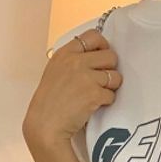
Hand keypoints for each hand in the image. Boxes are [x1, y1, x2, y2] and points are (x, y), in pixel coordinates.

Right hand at [22, 27, 122, 149]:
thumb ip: (73, 61)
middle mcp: (75, 61)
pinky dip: (107, 101)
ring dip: (111, 86)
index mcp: (65, 53)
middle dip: (110, 69)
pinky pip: (112, 94)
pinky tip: (95, 106)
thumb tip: (95, 58)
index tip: (102, 58)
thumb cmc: (49, 103)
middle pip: (110, 55)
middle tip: (103, 80)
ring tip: (99, 94)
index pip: (93, 36)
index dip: (103, 46)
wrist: (46, 125)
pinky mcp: (94, 94)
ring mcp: (86, 77)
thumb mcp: (55, 72)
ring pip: (115, 76)